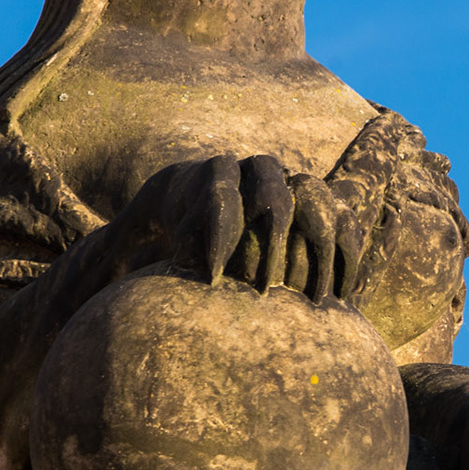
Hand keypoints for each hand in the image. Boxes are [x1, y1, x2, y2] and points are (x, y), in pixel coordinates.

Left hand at [118, 154, 362, 301]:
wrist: (214, 202)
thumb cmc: (176, 225)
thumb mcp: (149, 234)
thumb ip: (136, 249)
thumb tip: (120, 269)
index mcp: (214, 172)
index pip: (220, 196)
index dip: (219, 236)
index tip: (215, 279)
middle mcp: (257, 169)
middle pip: (273, 195)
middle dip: (271, 247)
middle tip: (265, 293)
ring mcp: (294, 180)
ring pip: (317, 202)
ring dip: (319, 252)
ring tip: (315, 300)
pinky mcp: (323, 201)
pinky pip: (346, 220)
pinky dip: (348, 254)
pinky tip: (345, 293)